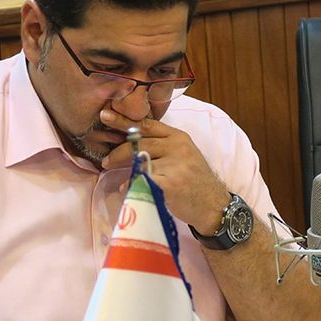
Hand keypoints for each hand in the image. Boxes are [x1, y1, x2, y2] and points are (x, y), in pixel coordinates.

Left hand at [100, 110, 229, 233]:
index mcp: (178, 138)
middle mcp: (177, 148)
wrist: (214, 205)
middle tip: (106, 161)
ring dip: (123, 170)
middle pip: (139, 144)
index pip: (147, 125)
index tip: (106, 115)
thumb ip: (163, 146)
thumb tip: (131, 143)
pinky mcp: (171, 184)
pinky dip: (131, 185)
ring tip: (116, 177)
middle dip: (118, 152)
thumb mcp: (185, 155)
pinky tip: (126, 189)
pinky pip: (143, 181)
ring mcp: (175, 166)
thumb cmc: (196, 181)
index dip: (124, 120)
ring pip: (139, 162)